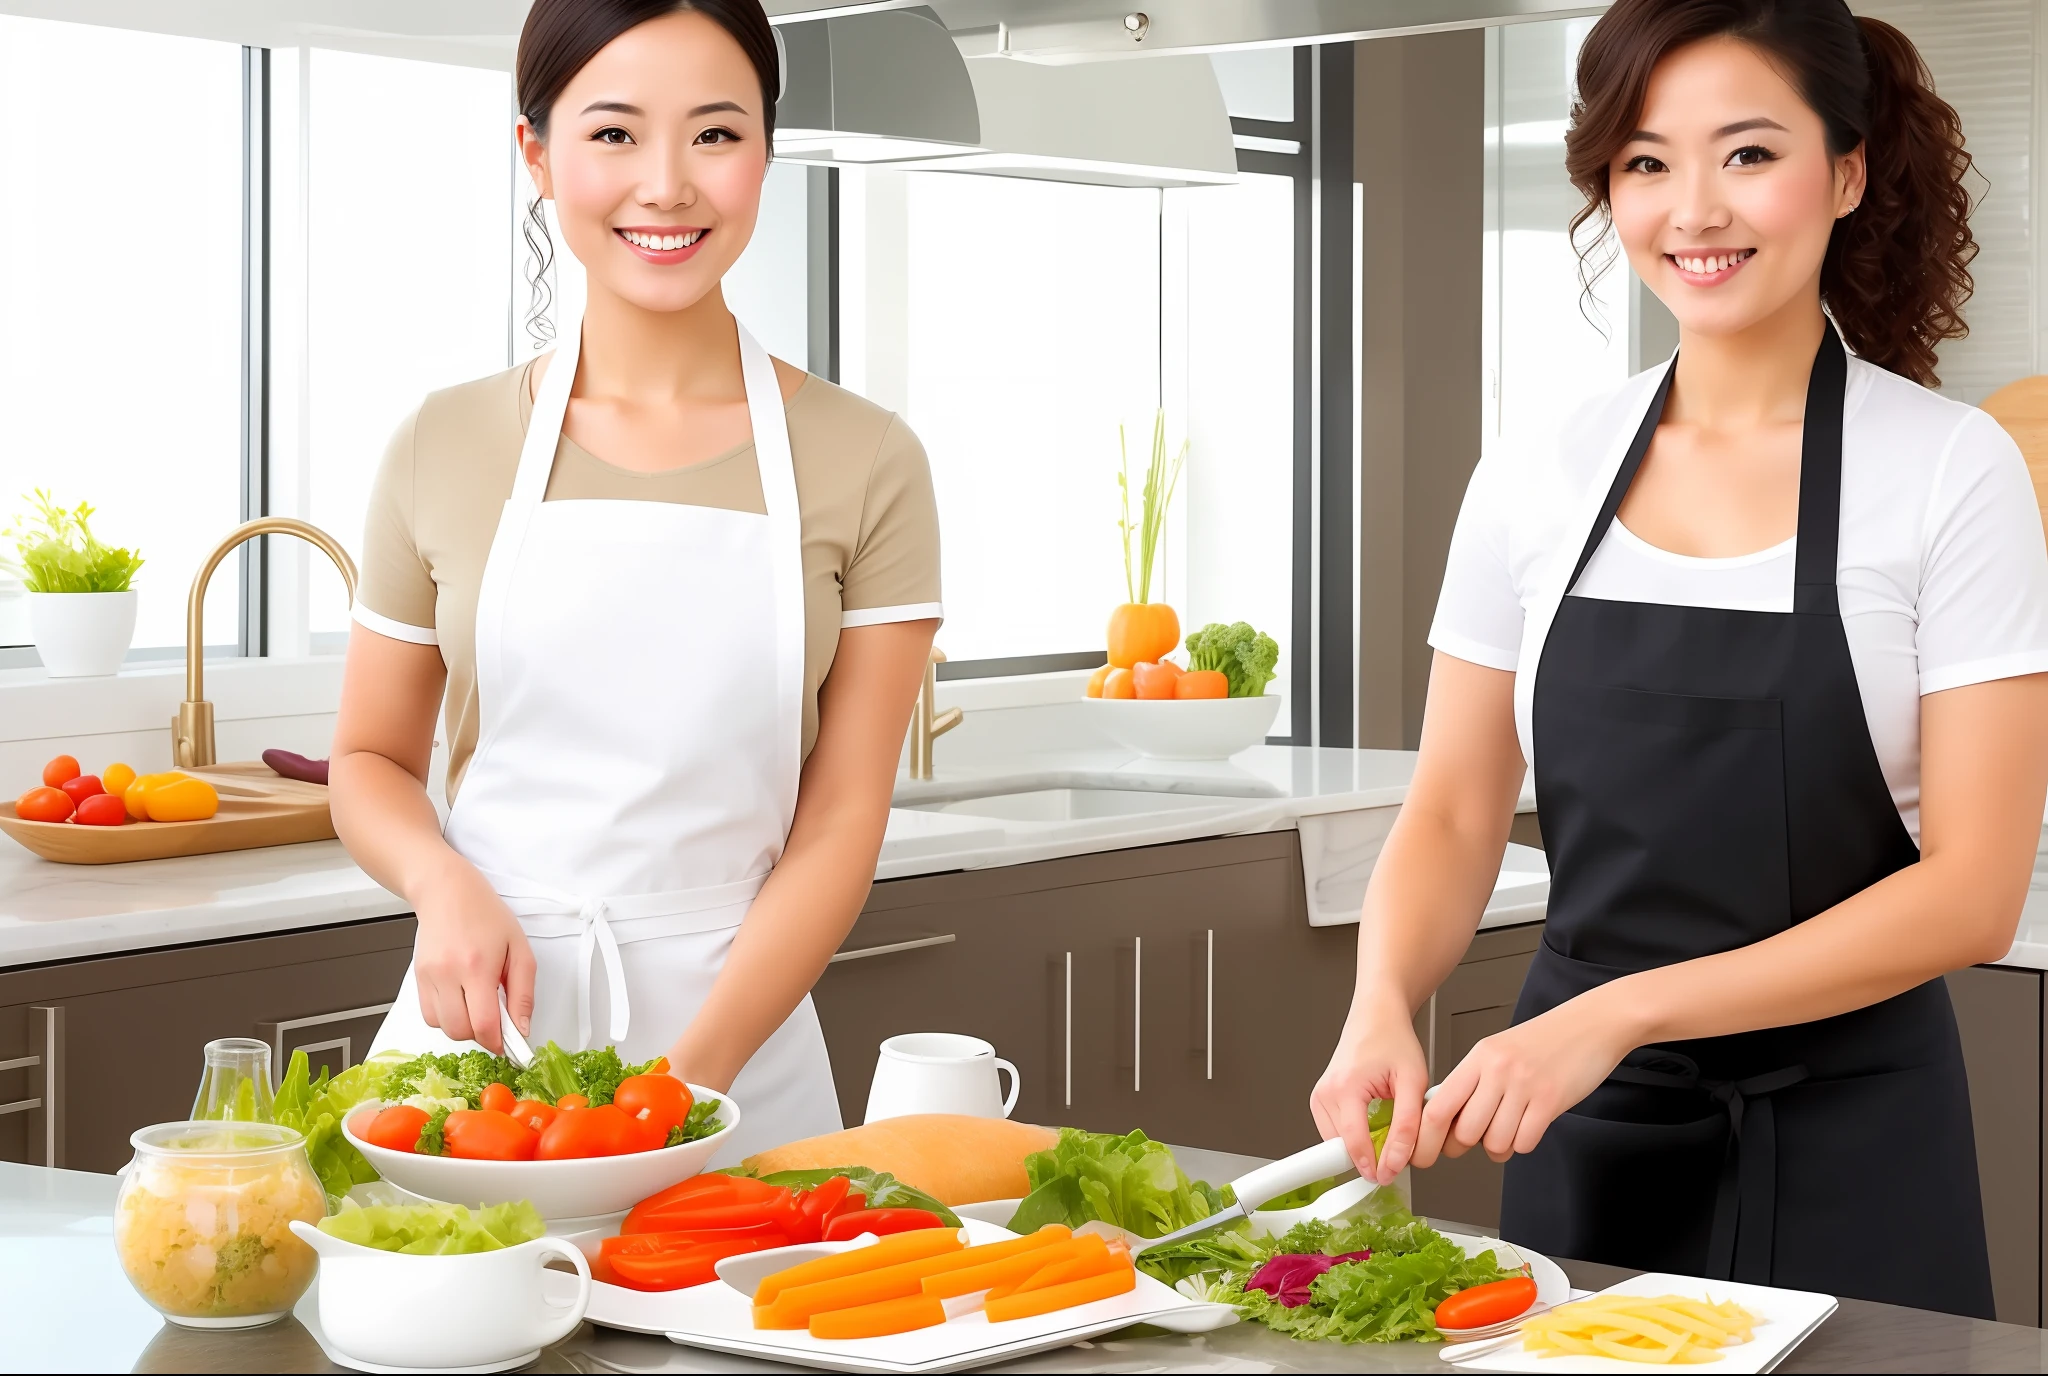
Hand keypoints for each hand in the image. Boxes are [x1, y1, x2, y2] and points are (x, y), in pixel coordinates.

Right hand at [410, 855, 534, 1054]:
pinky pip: (429, 1015)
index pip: (483, 1024)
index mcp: (478, 966)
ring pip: (442, 1027)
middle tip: (495, 1020)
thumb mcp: (520, 949)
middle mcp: (448, 974)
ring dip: (463, 1027)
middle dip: (481, 1035)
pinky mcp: (417, 978)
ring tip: (477, 1006)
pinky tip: (460, 1000)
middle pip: (460, 1031)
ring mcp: (429, 977)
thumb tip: (522, 1029)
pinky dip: (446, 1018)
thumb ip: (523, 992)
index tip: (509, 1045)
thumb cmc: (487, 915)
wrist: (446, 891)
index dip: (497, 1042)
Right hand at [1310, 993, 1428, 1185]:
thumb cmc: (1394, 1040)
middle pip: (1342, 1147)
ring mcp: (1319, 1095)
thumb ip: (1406, 1125)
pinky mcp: (1320, 1099)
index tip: (1388, 1177)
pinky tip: (1373, 1120)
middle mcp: (1326, 1092)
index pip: (1354, 1143)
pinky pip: (1334, 1132)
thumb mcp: (1413, 1082)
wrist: (1377, 1017)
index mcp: (1346, 1087)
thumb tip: (1395, 1161)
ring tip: (1386, 1124)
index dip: (1373, 1166)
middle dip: (1370, 1154)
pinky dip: (1354, 1134)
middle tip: (1397, 1143)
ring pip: (1337, 1143)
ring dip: (1362, 1145)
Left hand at [1412, 994, 1635, 1167]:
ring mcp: (1524, 1085)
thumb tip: (1446, 1118)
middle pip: (1464, 1132)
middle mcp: (1497, 1070)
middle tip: (1477, 1139)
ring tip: (1509, 1130)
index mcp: (1478, 1058)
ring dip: (1500, 1147)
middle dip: (1468, 1145)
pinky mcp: (1550, 1101)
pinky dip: (1524, 1142)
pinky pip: (1524, 1142)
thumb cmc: (1544, 1040)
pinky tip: (1529, 1127)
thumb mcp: (1497, 1051)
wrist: (1590, 1025)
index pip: (1437, 1107)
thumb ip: (1472, 1081)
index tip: (1424, 1153)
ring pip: (1495, 1142)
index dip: (1427, 1138)